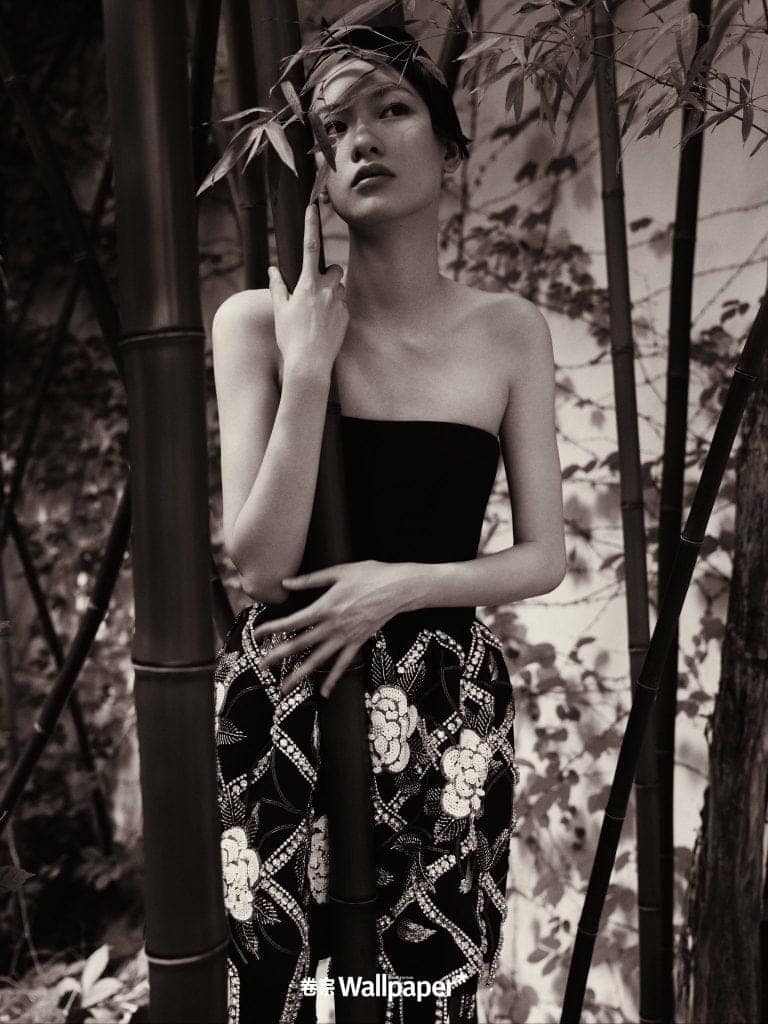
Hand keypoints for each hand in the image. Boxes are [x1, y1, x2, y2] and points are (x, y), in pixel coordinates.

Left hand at [250, 560, 408, 698]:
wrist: (399, 588)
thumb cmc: (370, 575)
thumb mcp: (339, 572)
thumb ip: (311, 580)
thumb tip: (287, 583)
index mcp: (325, 607)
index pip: (292, 622)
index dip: (272, 629)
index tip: (258, 634)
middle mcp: (332, 626)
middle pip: (300, 644)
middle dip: (278, 656)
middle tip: (261, 665)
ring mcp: (346, 637)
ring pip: (318, 660)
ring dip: (299, 674)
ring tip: (284, 688)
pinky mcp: (358, 642)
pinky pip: (343, 664)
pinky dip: (332, 680)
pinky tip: (323, 692)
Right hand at [267, 203, 347, 376]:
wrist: (309, 364)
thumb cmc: (290, 337)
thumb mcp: (279, 311)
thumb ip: (278, 287)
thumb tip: (273, 269)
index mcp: (307, 285)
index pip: (309, 247)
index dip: (311, 225)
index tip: (312, 207)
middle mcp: (327, 290)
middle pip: (334, 269)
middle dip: (328, 274)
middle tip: (315, 289)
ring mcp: (339, 303)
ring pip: (340, 287)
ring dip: (332, 293)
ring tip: (318, 313)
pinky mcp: (347, 316)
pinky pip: (342, 306)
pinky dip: (335, 311)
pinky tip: (324, 327)